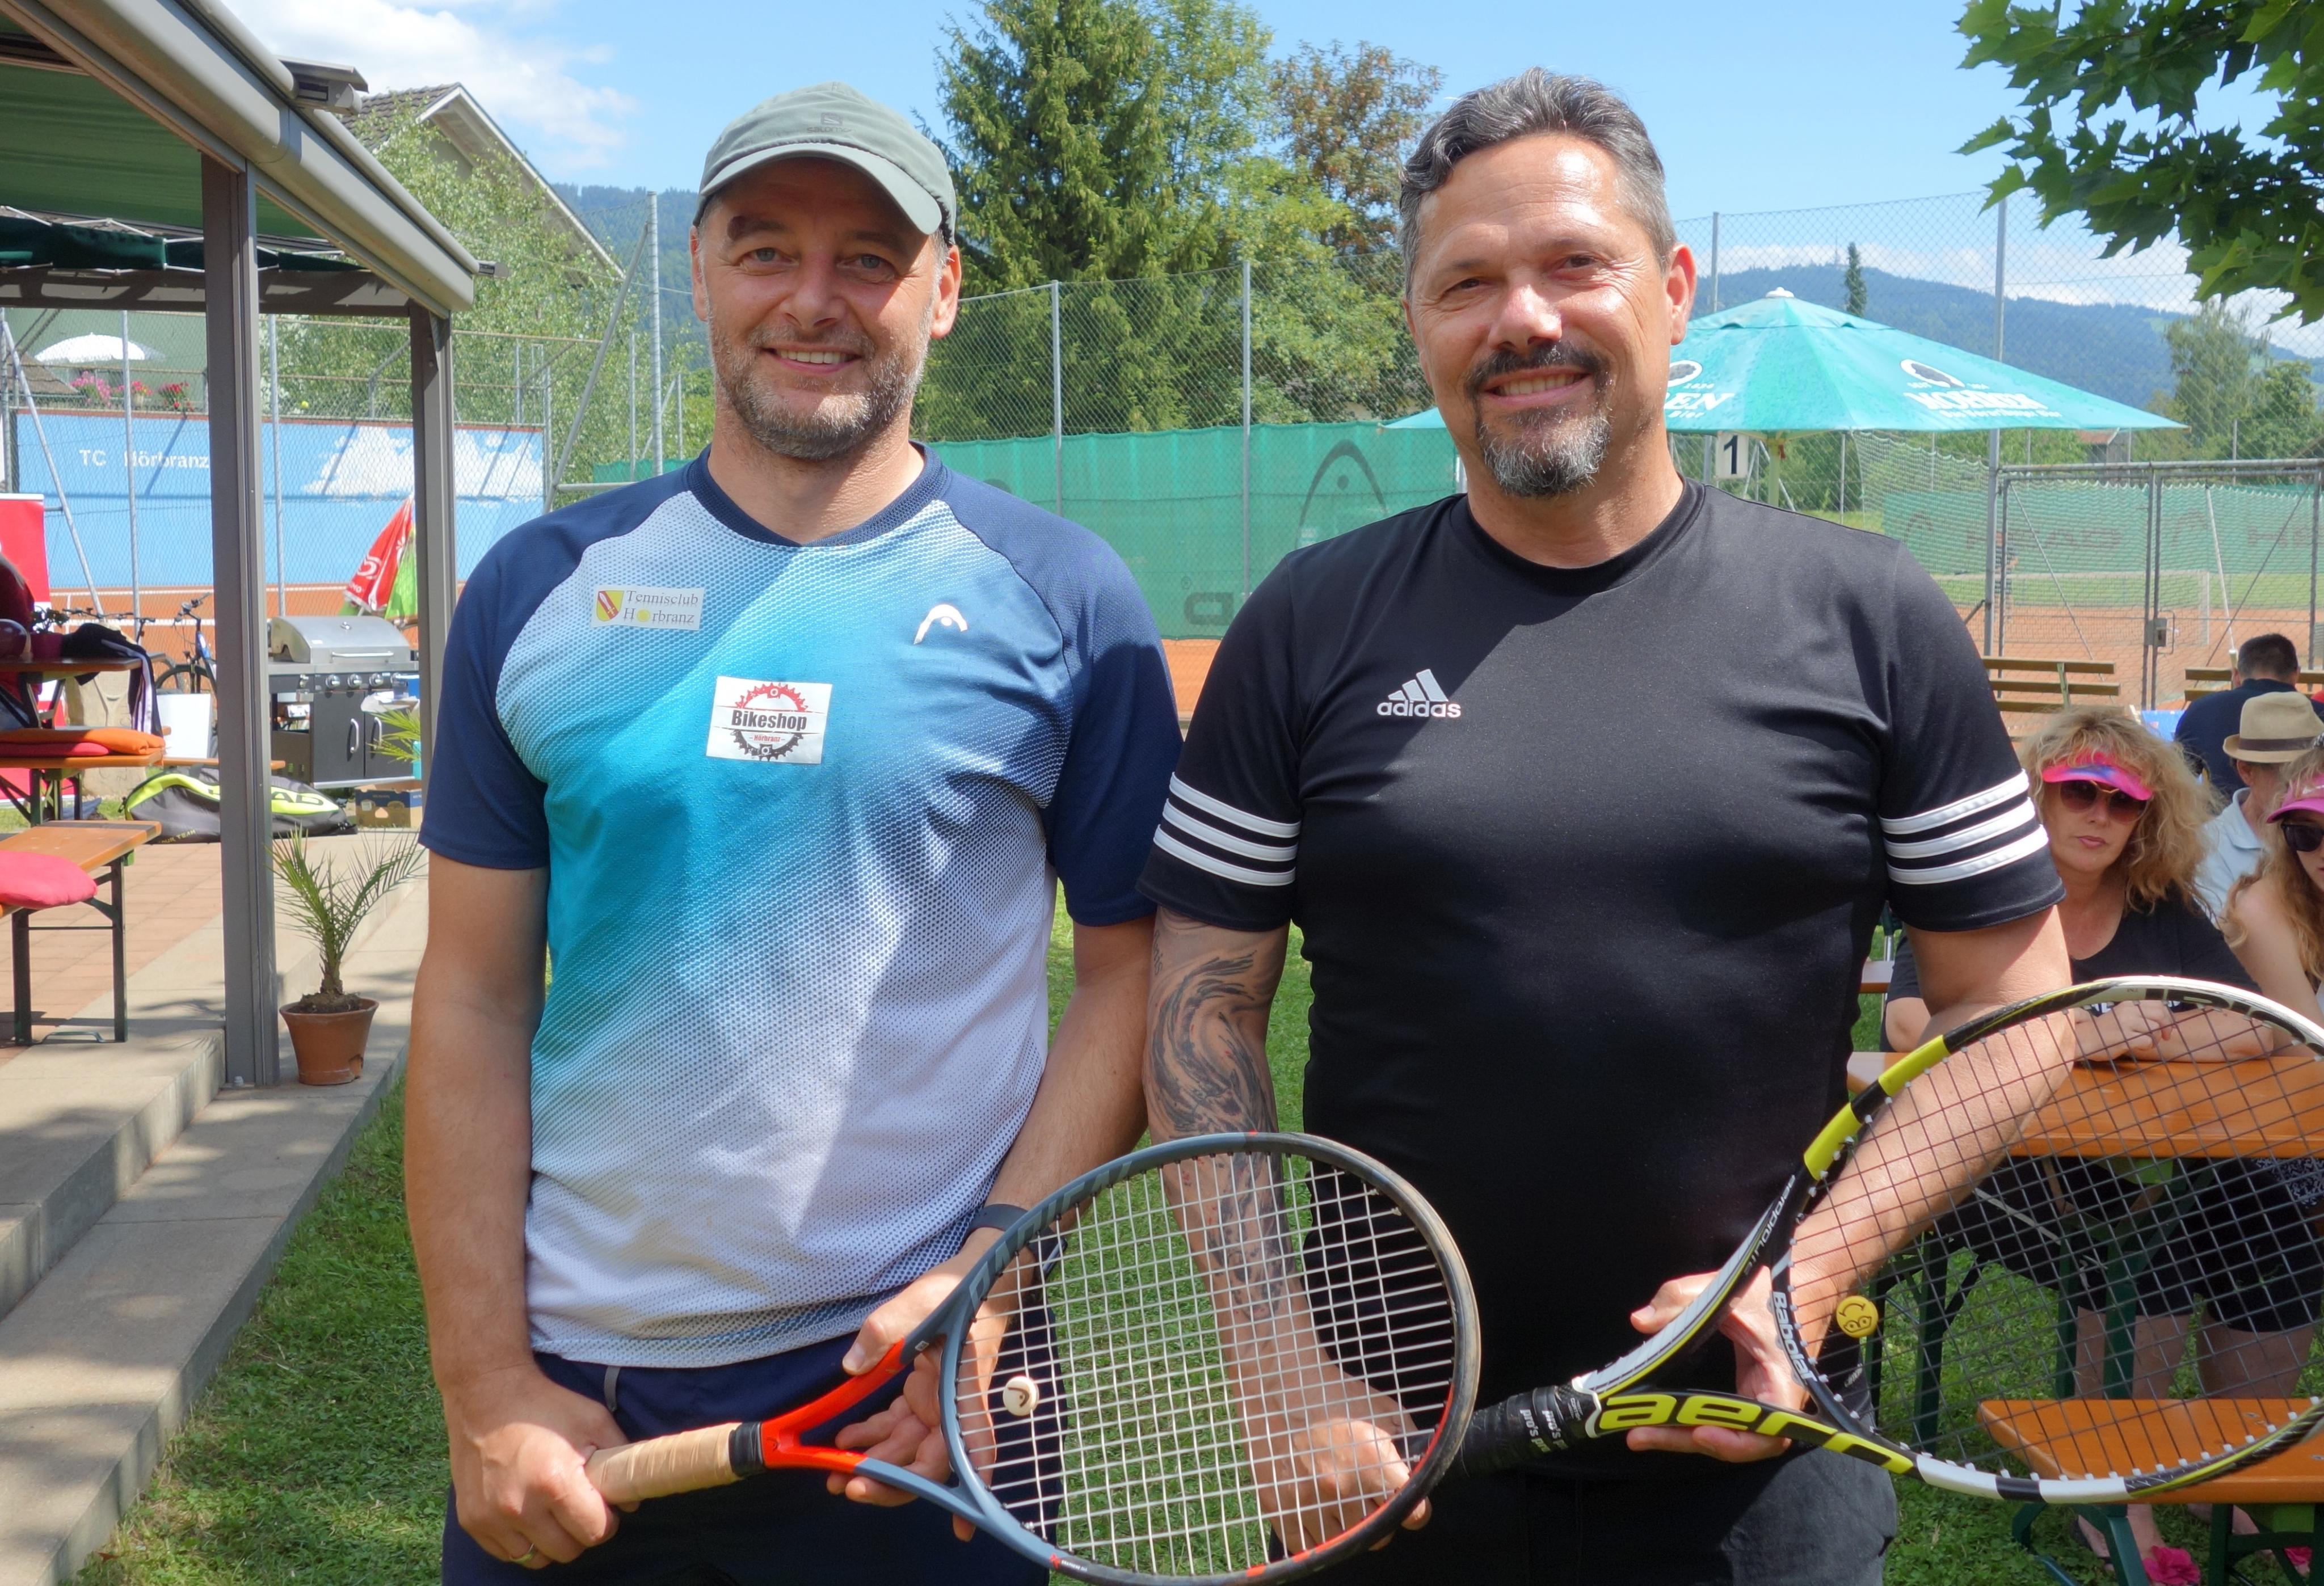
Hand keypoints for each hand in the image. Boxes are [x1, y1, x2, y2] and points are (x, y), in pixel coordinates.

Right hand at [445, 1363, 625, 1567]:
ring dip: (548, 1541)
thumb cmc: (545, 1405)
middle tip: (579, 1509)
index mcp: (554, 1482)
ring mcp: (491, 1517)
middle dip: (580, 1534)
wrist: (486, 1394)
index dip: (606, 1522)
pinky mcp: (470, 1521)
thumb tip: (632, 1503)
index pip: (594, 1532)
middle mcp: (519, 1507)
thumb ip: (618, 1460)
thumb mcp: (594, 1420)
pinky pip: (506, 1552)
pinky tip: (527, 1514)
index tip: (603, 1508)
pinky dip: (520, 1541)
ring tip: (551, 1512)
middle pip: (566, 1551)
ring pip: (534, 1557)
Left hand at [827, 1231, 1002, 1537]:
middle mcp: (951, 1405)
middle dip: (889, 1480)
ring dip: (874, 1462)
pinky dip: (872, 1435)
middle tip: (848, 1487)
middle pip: (927, 1460)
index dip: (969, 1490)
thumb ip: (884, 1332)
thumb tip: (851, 1367)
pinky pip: (896, 1425)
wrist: (976, 1274)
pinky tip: (845, 1438)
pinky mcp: (921, 1393)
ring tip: (833, 1474)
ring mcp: (936, 1402)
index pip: (970, 1447)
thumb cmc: (958, 1288)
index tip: (962, 1526)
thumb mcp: (918, 1301)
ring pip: (907, 1448)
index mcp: (961, 1389)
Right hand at [1243, 1382, 1430, 1553]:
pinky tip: (1318, 1509)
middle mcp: (1340, 1487)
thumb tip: (1423, 1474)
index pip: (1413, 1514)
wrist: (1276, 1386)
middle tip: (1367, 1496)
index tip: (1408, 1503)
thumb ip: (1411, 1444)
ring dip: (1348, 1527)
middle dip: (1378, 1518)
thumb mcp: (1384, 1409)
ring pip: (1346, 1544)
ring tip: (1340, 1501)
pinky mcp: (1280, 1510)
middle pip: (1379, 1536)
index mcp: (1370, 1461)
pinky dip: (1317, 1534)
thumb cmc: (1334, 1395)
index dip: (1415, 1510)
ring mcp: (1307, 1502)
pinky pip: (1310, 1546)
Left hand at [1622, 1268, 1799, 1462]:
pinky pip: (1723, 1414)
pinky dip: (1694, 1416)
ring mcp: (1763, 1398)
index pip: (1767, 1434)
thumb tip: (1641, 1320)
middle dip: (1686, 1439)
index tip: (1699, 1430)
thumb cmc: (1776, 1289)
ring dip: (1684, 1432)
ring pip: (1725, 1431)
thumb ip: (1683, 1300)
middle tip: (1639, 1435)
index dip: (1733, 1441)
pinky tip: (1662, 1414)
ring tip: (1640, 1430)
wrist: (1804, 1282)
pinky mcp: (1751, 1390)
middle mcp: (1776, 1400)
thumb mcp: (1731, 1289)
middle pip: (1735, 1440)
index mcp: (1784, 1382)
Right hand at [2075, 1001, 2171, 1061]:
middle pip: (2161, 1015)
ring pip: (2156, 1029)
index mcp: (2130, 1002)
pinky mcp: (2124, 1037)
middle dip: (2166, 1028)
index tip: (2167, 1028)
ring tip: (2146, 1043)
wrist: (2085, 1039)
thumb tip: (2169, 1020)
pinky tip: (2138, 1047)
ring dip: (2156, 1039)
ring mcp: (2126, 1022)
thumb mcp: (2124, 1015)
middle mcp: (2128, 1009)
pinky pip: (2147, 1041)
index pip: (2159, 1003)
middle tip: (2164, 1037)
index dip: (2168, 1016)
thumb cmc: (2107, 1029)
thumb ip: (2142, 1013)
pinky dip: (2147, 1046)